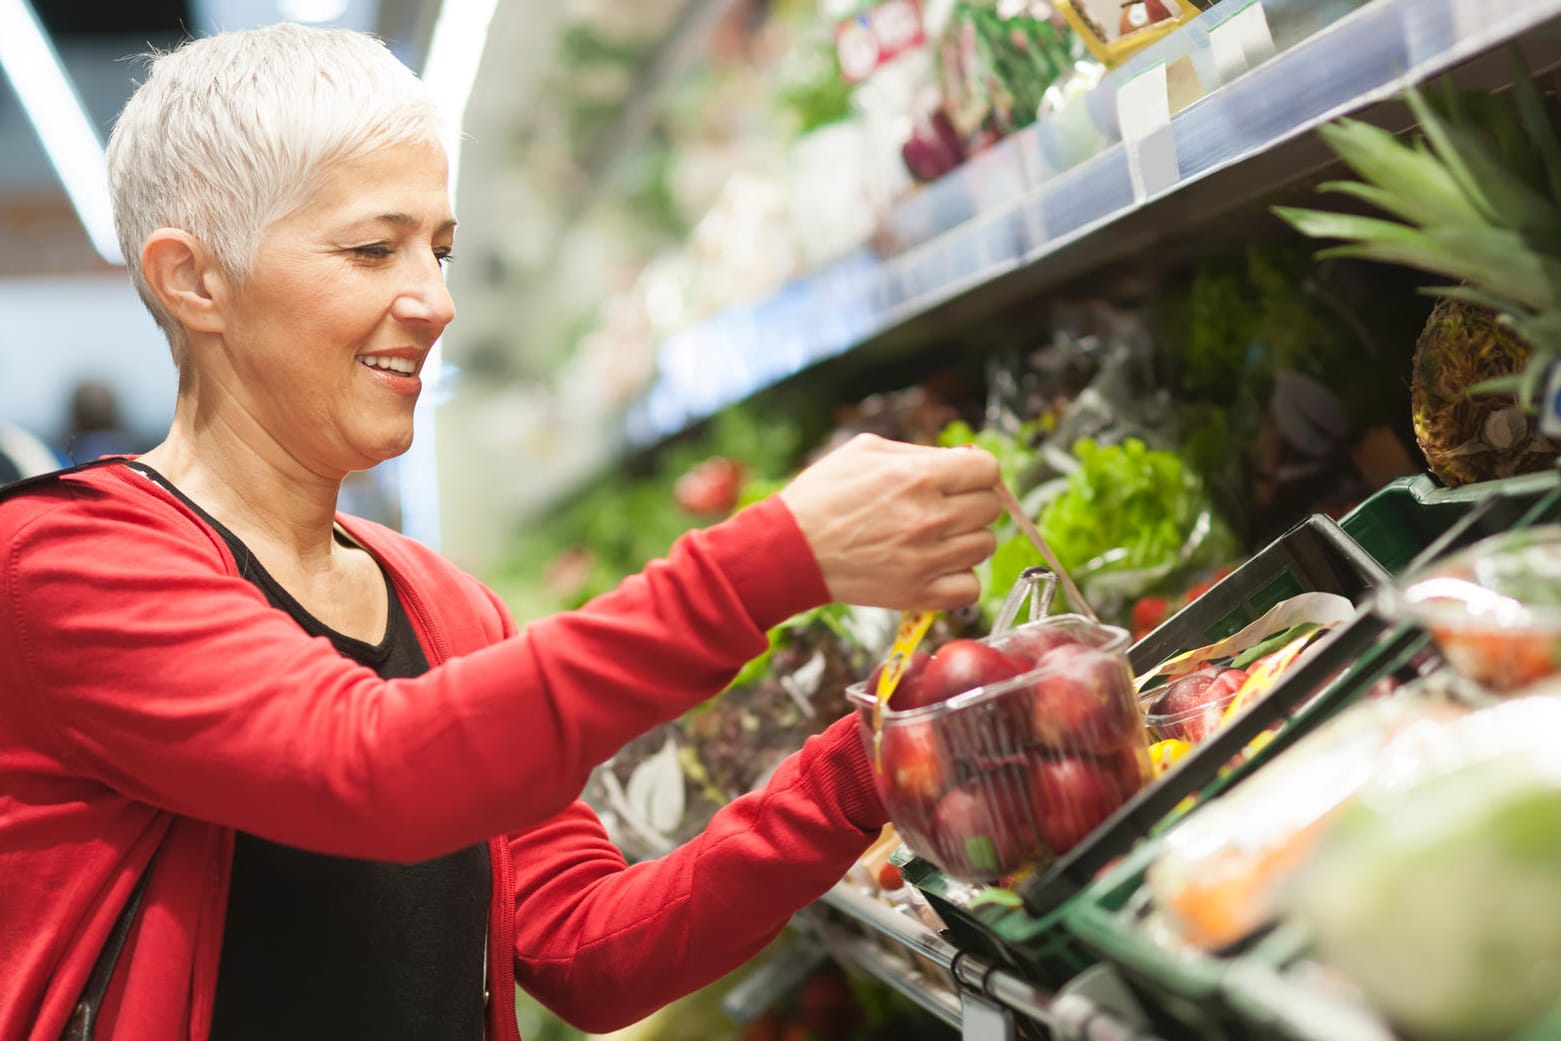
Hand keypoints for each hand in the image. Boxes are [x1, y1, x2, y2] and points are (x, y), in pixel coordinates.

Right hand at [779, 433, 1001, 609]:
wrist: (790, 549)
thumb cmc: (822, 496)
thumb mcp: (866, 451)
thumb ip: (918, 452)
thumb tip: (961, 460)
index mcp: (920, 475)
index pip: (989, 470)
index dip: (977, 473)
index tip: (962, 480)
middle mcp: (930, 517)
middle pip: (990, 508)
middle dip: (970, 503)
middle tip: (944, 508)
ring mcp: (928, 559)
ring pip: (984, 546)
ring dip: (965, 540)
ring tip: (935, 539)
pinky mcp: (919, 594)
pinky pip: (971, 587)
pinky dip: (960, 578)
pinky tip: (936, 567)